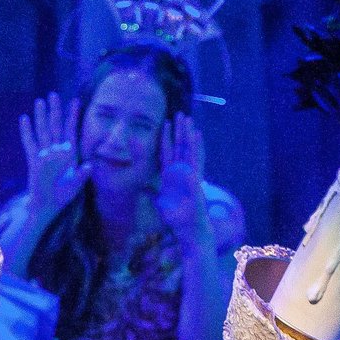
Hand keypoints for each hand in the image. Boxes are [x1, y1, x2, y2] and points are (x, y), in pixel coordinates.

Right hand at [18, 93, 87, 216]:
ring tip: (39, 101)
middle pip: (55, 126)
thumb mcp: (75, 186)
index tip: (76, 100)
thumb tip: (91, 165)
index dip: (73, 116)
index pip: (71, 130)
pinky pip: (29, 143)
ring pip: (42, 131)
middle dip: (55, 110)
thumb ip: (82, 175)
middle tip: (53, 94)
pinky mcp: (33, 160)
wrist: (47, 206)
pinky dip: (27, 131)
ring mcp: (44, 154)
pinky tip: (24, 119)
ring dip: (41, 116)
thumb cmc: (63, 196)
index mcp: (69, 154)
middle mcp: (56, 151)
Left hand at [153, 115, 210, 239]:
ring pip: (187, 148)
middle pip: (178, 145)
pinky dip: (196, 146)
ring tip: (188, 119)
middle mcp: (180, 170)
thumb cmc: (175, 216)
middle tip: (179, 114)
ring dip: (187, 133)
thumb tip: (143, 187)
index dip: (165, 138)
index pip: (166, 152)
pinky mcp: (194, 176)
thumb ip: (151, 193)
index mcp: (170, 175)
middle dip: (179, 130)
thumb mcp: (159, 202)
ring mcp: (188, 172)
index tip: (165, 124)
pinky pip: (195, 158)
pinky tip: (197, 134)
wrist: (187, 226)